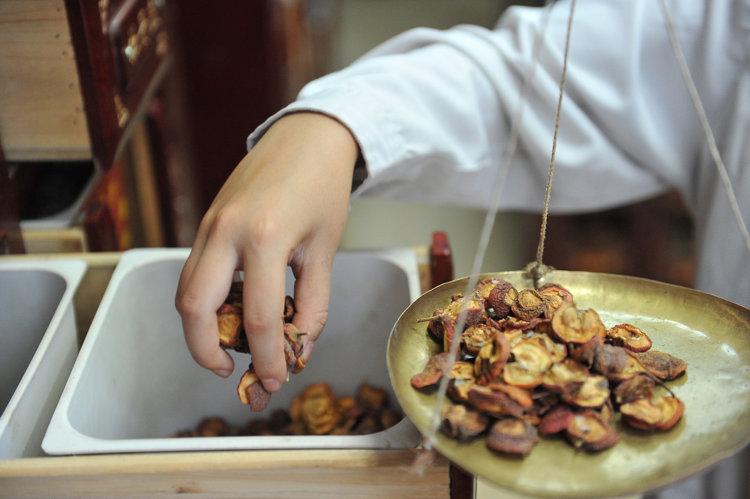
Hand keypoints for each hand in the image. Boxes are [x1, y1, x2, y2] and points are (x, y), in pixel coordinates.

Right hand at [175, 112, 358, 391]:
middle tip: (230, 368)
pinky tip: (232, 308)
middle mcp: (225, 231)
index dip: (265, 358)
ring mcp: (209, 224)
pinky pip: (194, 270)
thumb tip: (299, 348)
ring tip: (233, 342)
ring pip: (185, 290)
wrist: (307, 137)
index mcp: (264, 237)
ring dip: (201, 326)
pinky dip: (205, 299)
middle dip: (206, 350)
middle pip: (194, 308)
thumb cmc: (322, 189)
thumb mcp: (325, 249)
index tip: (273, 380)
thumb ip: (313, 304)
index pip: (258, 317)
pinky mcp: (206, 222)